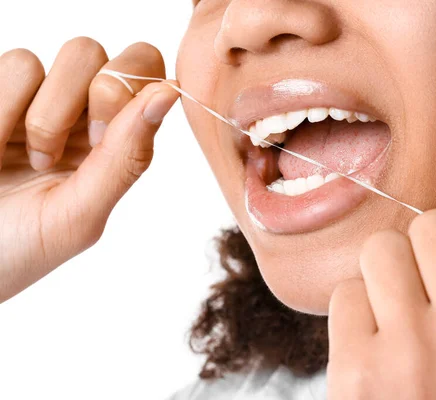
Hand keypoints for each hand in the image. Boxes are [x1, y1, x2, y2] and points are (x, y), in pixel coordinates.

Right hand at [0, 38, 179, 302]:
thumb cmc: (16, 249)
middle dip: (93, 96)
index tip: (100, 139)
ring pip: (75, 54)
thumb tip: (171, 92)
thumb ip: (127, 157)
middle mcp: (86, 114)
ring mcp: (42, 96)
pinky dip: (3, 110)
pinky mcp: (0, 88)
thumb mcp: (78, 215)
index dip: (135, 91)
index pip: (152, 77)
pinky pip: (19, 63)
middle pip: (117, 58)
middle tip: (58, 150)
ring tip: (22, 160)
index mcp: (117, 143)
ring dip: (45, 115)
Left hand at [327, 195, 435, 399]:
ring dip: (384, 276)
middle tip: (423, 289)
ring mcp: (412, 352)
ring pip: (381, 249)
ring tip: (397, 316)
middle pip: (430, 225)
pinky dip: (355, 313)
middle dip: (422, 250)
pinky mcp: (356, 374)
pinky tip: (373, 347)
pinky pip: (344, 294)